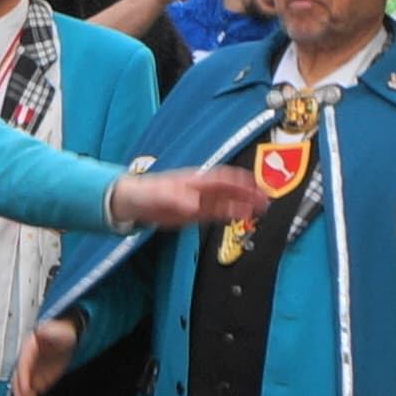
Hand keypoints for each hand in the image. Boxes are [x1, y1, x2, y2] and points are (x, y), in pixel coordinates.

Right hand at [13, 316, 78, 395]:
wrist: (65, 338)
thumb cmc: (61, 333)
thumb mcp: (57, 330)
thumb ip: (47, 332)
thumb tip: (40, 331)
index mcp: (27, 351)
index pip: (22, 367)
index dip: (24, 378)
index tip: (26, 390)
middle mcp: (24, 365)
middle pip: (19, 384)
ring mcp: (30, 375)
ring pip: (23, 394)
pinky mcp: (36, 383)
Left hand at [108, 164, 263, 231]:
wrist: (129, 203)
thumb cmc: (143, 192)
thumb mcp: (158, 195)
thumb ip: (175, 199)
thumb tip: (193, 205)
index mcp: (193, 180)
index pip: (222, 178)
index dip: (239, 180)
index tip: (255, 185)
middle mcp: (199, 189)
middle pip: (229, 189)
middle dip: (248, 193)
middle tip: (266, 199)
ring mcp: (198, 201)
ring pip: (226, 201)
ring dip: (244, 204)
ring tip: (261, 209)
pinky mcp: (194, 213)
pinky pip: (216, 212)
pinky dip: (231, 213)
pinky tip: (242, 216)